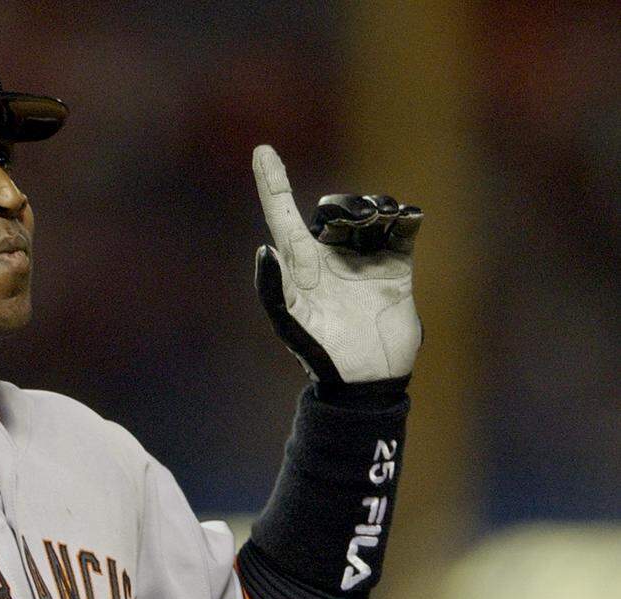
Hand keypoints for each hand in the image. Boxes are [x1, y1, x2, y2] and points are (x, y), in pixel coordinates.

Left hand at [251, 145, 423, 382]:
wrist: (367, 378)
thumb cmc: (321, 354)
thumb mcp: (291, 325)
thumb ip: (274, 290)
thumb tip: (264, 249)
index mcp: (299, 262)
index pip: (280, 213)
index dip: (271, 182)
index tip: (262, 150)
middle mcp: (330, 255)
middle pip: (333, 208)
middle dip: (344, 205)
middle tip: (360, 220)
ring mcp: (363, 259)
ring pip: (368, 213)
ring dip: (375, 207)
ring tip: (384, 219)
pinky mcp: (395, 267)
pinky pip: (401, 230)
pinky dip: (405, 217)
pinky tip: (406, 218)